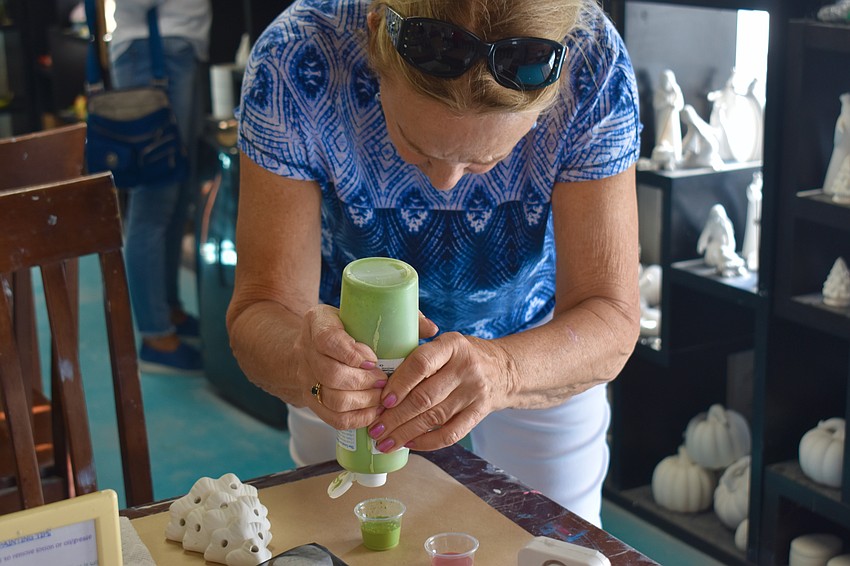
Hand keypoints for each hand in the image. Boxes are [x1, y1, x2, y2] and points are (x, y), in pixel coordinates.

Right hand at [295, 305, 387, 429]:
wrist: (310, 347)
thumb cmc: (345, 328)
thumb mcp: (360, 312)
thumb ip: (396, 316)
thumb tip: (431, 329)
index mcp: (318, 324)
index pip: (328, 340)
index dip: (352, 354)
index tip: (374, 360)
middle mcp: (307, 351)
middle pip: (332, 374)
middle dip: (364, 382)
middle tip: (385, 381)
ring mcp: (308, 379)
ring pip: (333, 399)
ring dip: (364, 401)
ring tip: (383, 397)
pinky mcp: (313, 402)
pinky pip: (334, 418)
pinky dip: (359, 418)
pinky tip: (376, 412)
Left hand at [364, 332, 513, 452]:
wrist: (503, 370)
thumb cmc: (463, 356)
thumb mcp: (446, 343)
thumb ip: (419, 353)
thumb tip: (381, 376)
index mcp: (453, 346)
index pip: (421, 364)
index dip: (399, 384)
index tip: (382, 400)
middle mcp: (465, 369)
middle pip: (424, 397)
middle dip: (395, 416)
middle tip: (375, 428)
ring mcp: (474, 393)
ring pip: (434, 418)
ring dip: (406, 433)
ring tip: (385, 441)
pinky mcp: (478, 414)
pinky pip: (450, 434)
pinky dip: (427, 442)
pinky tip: (410, 444)